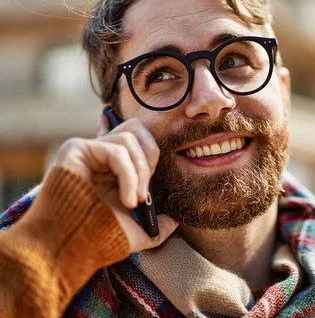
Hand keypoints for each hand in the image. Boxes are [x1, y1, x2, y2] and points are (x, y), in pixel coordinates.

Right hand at [54, 111, 177, 252]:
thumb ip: (158, 224)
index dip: (150, 151)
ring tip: (137, 201)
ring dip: (140, 172)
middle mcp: (99, 154)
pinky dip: (129, 176)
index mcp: (112, 166)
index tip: (147, 189)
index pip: (135, 136)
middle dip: (150, 157)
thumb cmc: (102, 239)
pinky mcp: (76, 149)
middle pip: (136, 128)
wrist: (75, 249)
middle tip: (147, 192)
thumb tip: (176, 220)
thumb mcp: (138, 231)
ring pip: (128, 139)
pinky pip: (116, 151)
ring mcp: (87, 149)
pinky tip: (128, 200)